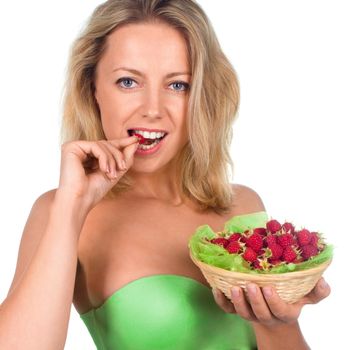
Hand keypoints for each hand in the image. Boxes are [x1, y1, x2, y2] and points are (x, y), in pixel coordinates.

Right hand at [58, 136, 138, 209]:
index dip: (122, 142)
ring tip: (112, 174)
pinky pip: (95, 146)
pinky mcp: (71, 147)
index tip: (136, 139)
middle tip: (123, 168)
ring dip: (112, 159)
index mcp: (87, 156)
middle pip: (106, 144)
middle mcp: (79, 150)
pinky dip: (104, 158)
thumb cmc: (93, 191)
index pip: (106, 145)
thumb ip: (125, 157)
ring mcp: (74, 148)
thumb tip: (135, 142)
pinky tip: (104, 170)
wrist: (79, 202)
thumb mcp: (115, 172)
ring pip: (102, 144)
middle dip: (118, 155)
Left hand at [212, 277, 330, 327]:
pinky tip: (216, 288)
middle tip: (250, 285)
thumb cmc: (291, 297)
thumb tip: (321, 280)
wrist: (273, 309)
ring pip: (243, 313)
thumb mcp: (306, 295)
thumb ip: (317, 291)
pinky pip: (227, 309)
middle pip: (260, 313)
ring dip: (237, 301)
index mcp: (285, 312)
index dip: (273, 302)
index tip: (269, 288)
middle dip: (255, 300)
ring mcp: (250, 313)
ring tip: (233, 287)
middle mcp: (266, 315)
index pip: (280, 310)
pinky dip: (221, 301)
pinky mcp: (237, 309)